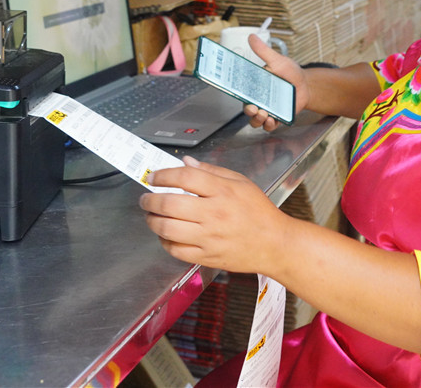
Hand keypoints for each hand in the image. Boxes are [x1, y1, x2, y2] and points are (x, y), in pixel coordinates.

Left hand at [140, 156, 292, 272]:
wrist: (275, 244)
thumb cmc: (258, 211)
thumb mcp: (240, 182)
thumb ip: (211, 171)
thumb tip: (185, 163)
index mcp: (223, 191)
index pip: (185, 177)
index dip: (163, 175)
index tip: (154, 177)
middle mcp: (214, 214)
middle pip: (170, 203)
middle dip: (150, 199)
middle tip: (146, 198)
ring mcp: (209, 238)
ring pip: (167, 228)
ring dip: (152, 220)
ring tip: (151, 215)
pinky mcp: (207, 257)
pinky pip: (175, 250)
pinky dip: (164, 240)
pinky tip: (165, 234)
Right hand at [245, 34, 308, 130]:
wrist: (306, 84)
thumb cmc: (289, 72)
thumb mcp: (277, 60)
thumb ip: (264, 51)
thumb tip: (251, 37)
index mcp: (254, 86)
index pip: (240, 91)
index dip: (236, 93)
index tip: (237, 93)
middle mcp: (258, 100)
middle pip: (247, 109)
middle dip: (249, 111)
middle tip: (254, 108)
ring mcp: (267, 110)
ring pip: (256, 121)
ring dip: (258, 120)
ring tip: (265, 115)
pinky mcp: (277, 118)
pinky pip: (269, 126)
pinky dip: (270, 125)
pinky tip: (273, 121)